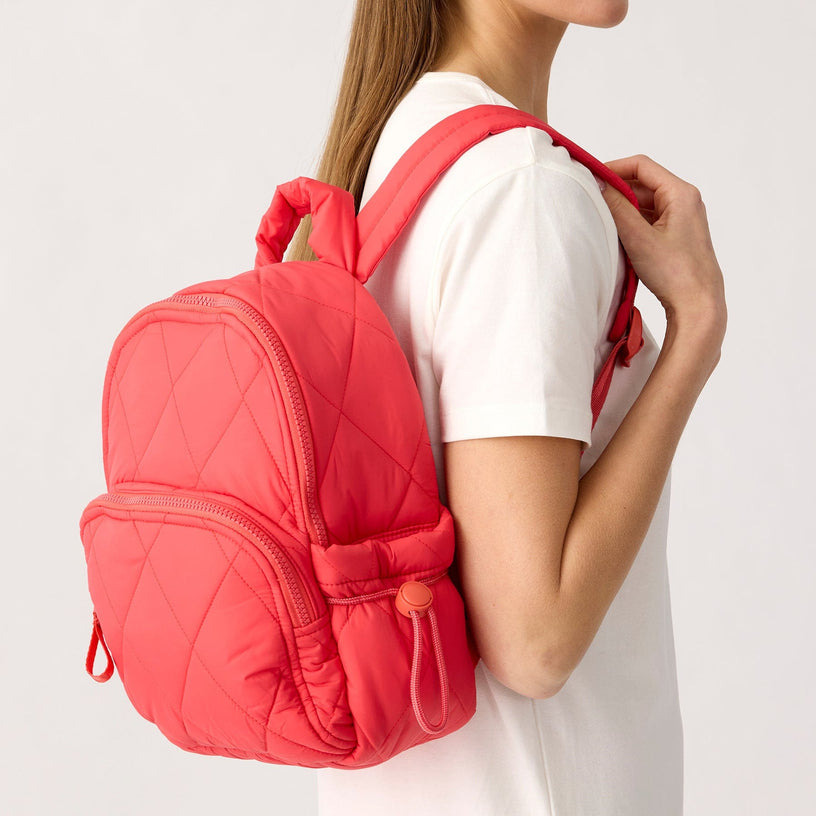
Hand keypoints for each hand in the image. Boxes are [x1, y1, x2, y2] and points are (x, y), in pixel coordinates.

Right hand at [600, 154, 726, 347]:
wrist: (697, 305)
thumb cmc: (675, 273)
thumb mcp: (638, 237)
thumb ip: (617, 208)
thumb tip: (599, 185)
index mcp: (681, 194)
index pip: (641, 166)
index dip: (612, 168)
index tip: (590, 177)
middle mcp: (684, 201)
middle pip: (642, 183)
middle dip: (615, 190)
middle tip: (590, 201)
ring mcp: (681, 218)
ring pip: (644, 202)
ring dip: (622, 208)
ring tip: (602, 220)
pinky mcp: (676, 235)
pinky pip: (649, 219)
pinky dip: (631, 222)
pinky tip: (618, 236)